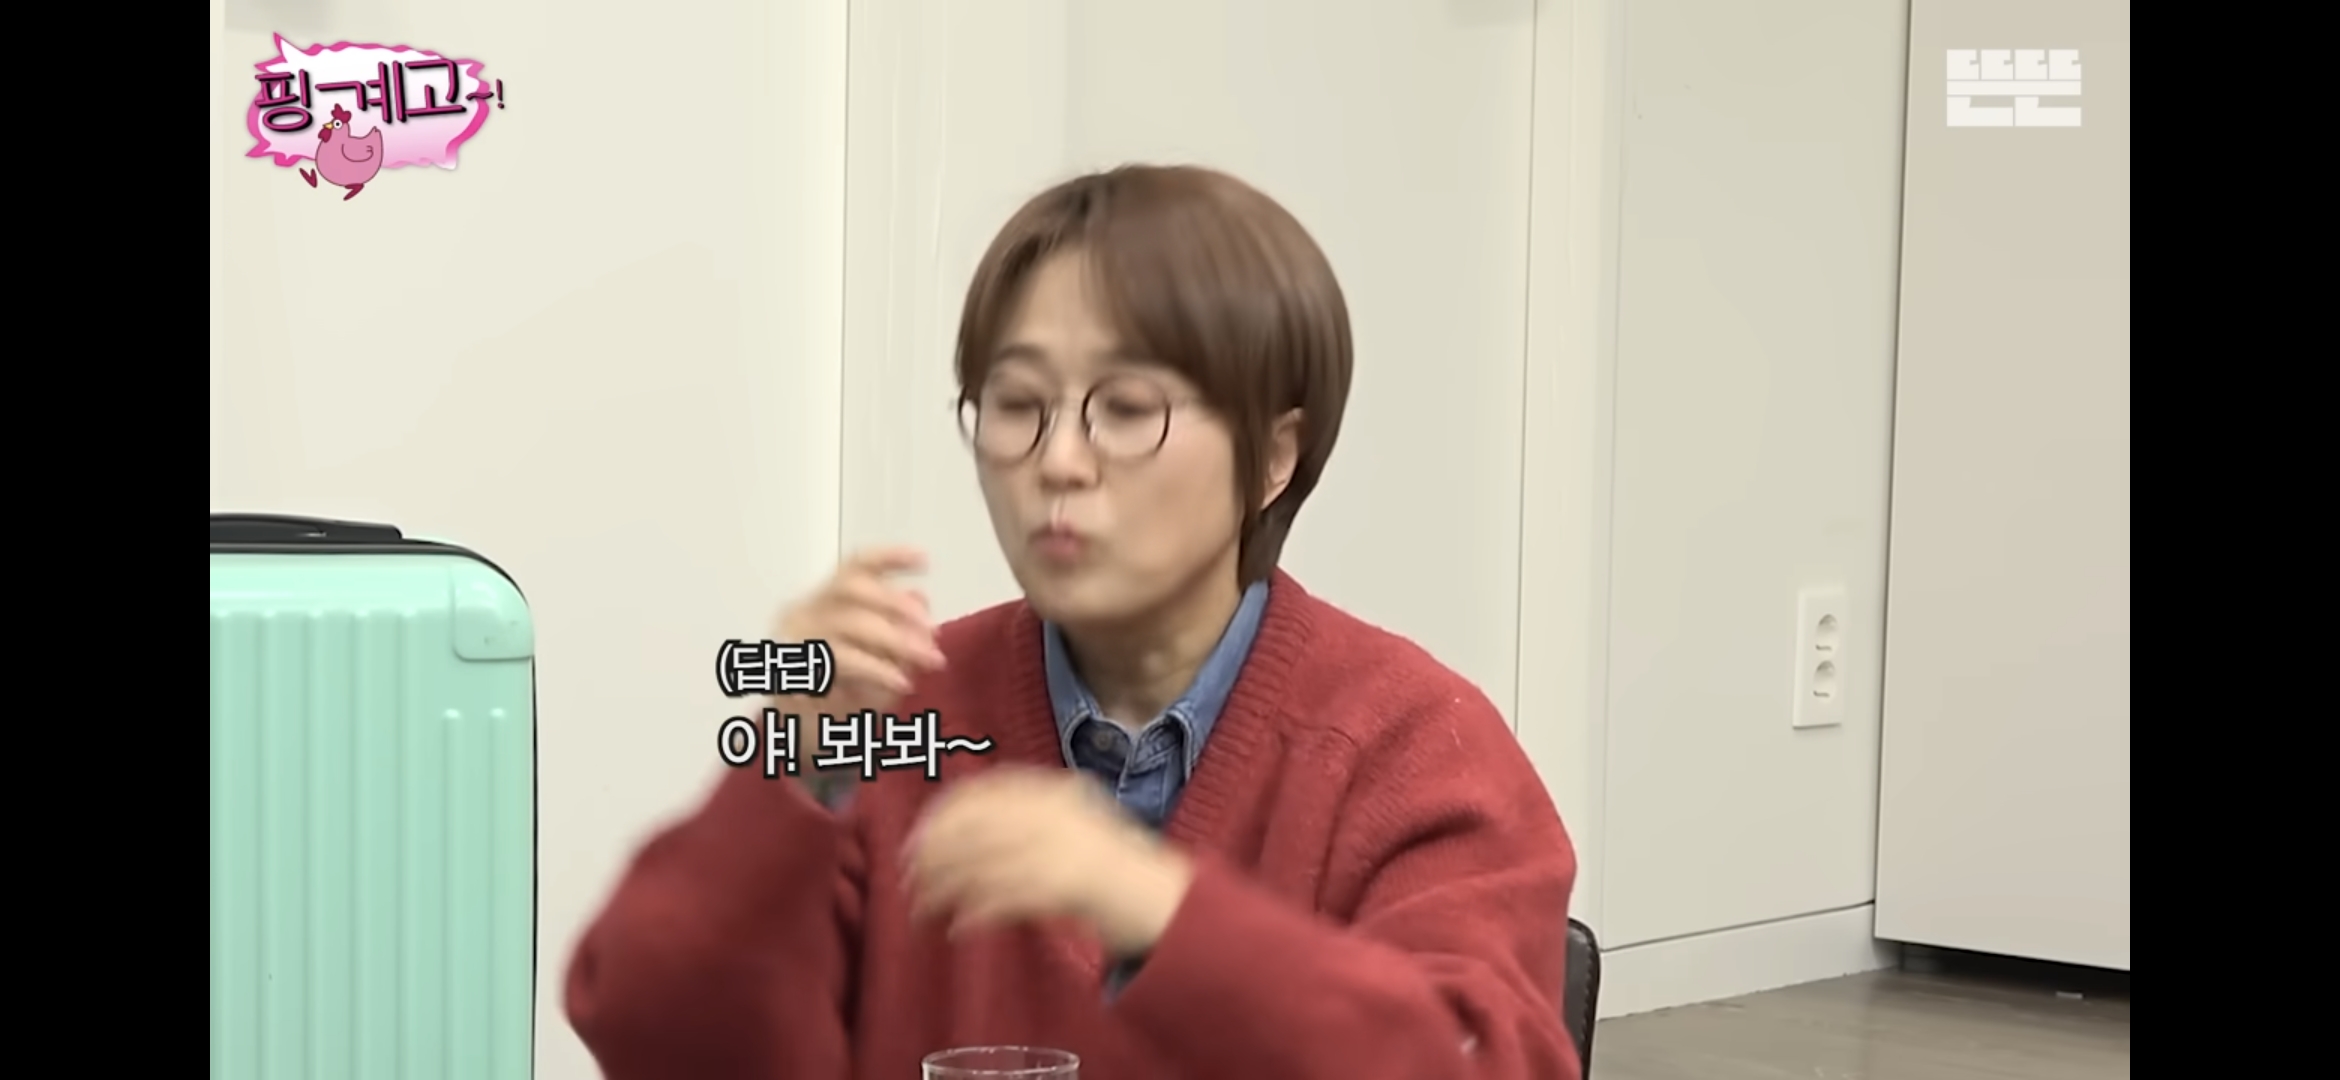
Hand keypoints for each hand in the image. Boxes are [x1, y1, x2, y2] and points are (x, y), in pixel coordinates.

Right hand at [778, 545, 945, 707]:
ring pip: (848, 624)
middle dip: (896, 603)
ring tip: (931, 660)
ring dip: (897, 641)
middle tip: (933, 629)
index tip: (925, 560)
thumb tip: (921, 597)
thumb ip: (898, 628)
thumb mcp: (880, 658)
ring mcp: (795, 641)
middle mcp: (803, 614)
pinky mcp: (796, 671)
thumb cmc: (845, 692)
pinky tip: (902, 682)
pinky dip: (878, 670)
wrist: (805, 738)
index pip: (854, 567)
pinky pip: (843, 662)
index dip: (889, 558)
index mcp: (822, 602)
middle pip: (849, 587)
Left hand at [903, 767, 1195, 956]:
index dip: (942, 817)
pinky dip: (975, 914)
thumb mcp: (1067, 826)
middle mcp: (1055, 812)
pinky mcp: (1068, 885)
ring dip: (943, 890)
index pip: (982, 793)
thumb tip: (949, 832)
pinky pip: (1005, 898)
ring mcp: (1063, 846)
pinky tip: (957, 928)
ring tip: (920, 911)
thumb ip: (1021, 822)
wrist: (1161, 897)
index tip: (914, 840)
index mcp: (1053, 791)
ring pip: (982, 865)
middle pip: (974, 829)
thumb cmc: (1107, 867)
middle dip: (932, 856)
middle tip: (906, 880)